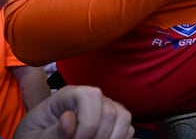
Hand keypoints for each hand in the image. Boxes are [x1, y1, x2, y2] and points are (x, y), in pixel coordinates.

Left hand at [15, 85, 133, 138]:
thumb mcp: (34, 136)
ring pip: (123, 118)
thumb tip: (69, 119)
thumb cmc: (35, 135)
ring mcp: (106, 107)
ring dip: (111, 138)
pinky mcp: (114, 120)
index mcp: (68, 94)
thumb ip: (51, 132)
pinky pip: (128, 128)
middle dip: (98, 136)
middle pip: (111, 111)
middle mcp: (92, 96)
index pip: (91, 96)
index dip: (88, 122)